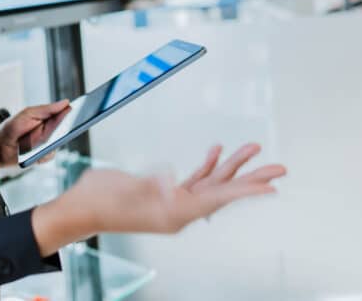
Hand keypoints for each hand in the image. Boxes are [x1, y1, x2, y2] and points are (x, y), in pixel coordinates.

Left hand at [0, 99, 71, 168]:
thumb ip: (47, 109)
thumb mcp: (28, 114)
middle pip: (67, 130)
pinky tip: (36, 152)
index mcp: (49, 118)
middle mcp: (51, 131)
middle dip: (71, 128)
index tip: (85, 109)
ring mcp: (48, 144)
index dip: (76, 113)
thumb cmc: (13, 126)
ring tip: (48, 139)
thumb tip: (66, 102)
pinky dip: (44, 153)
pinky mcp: (43, 156)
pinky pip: (50, 155)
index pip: (66, 114)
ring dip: (54, 142)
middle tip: (73, 125)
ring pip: (59, 144)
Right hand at [32, 143, 285, 255]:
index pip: (219, 199)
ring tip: (254, 148)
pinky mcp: (163, 193)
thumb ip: (150, 184)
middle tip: (281, 167)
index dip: (246, 190)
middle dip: (252, 177)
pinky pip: (194, 179)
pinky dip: (207, 165)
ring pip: (212, 182)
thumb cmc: (98, 201)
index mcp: (174, 212)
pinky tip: (216, 150)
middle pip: (224, 191)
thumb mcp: (125, 190)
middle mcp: (179, 209)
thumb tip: (172, 180)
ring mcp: (172, 201)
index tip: (272, 186)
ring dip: (232, 165)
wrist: (80, 208)